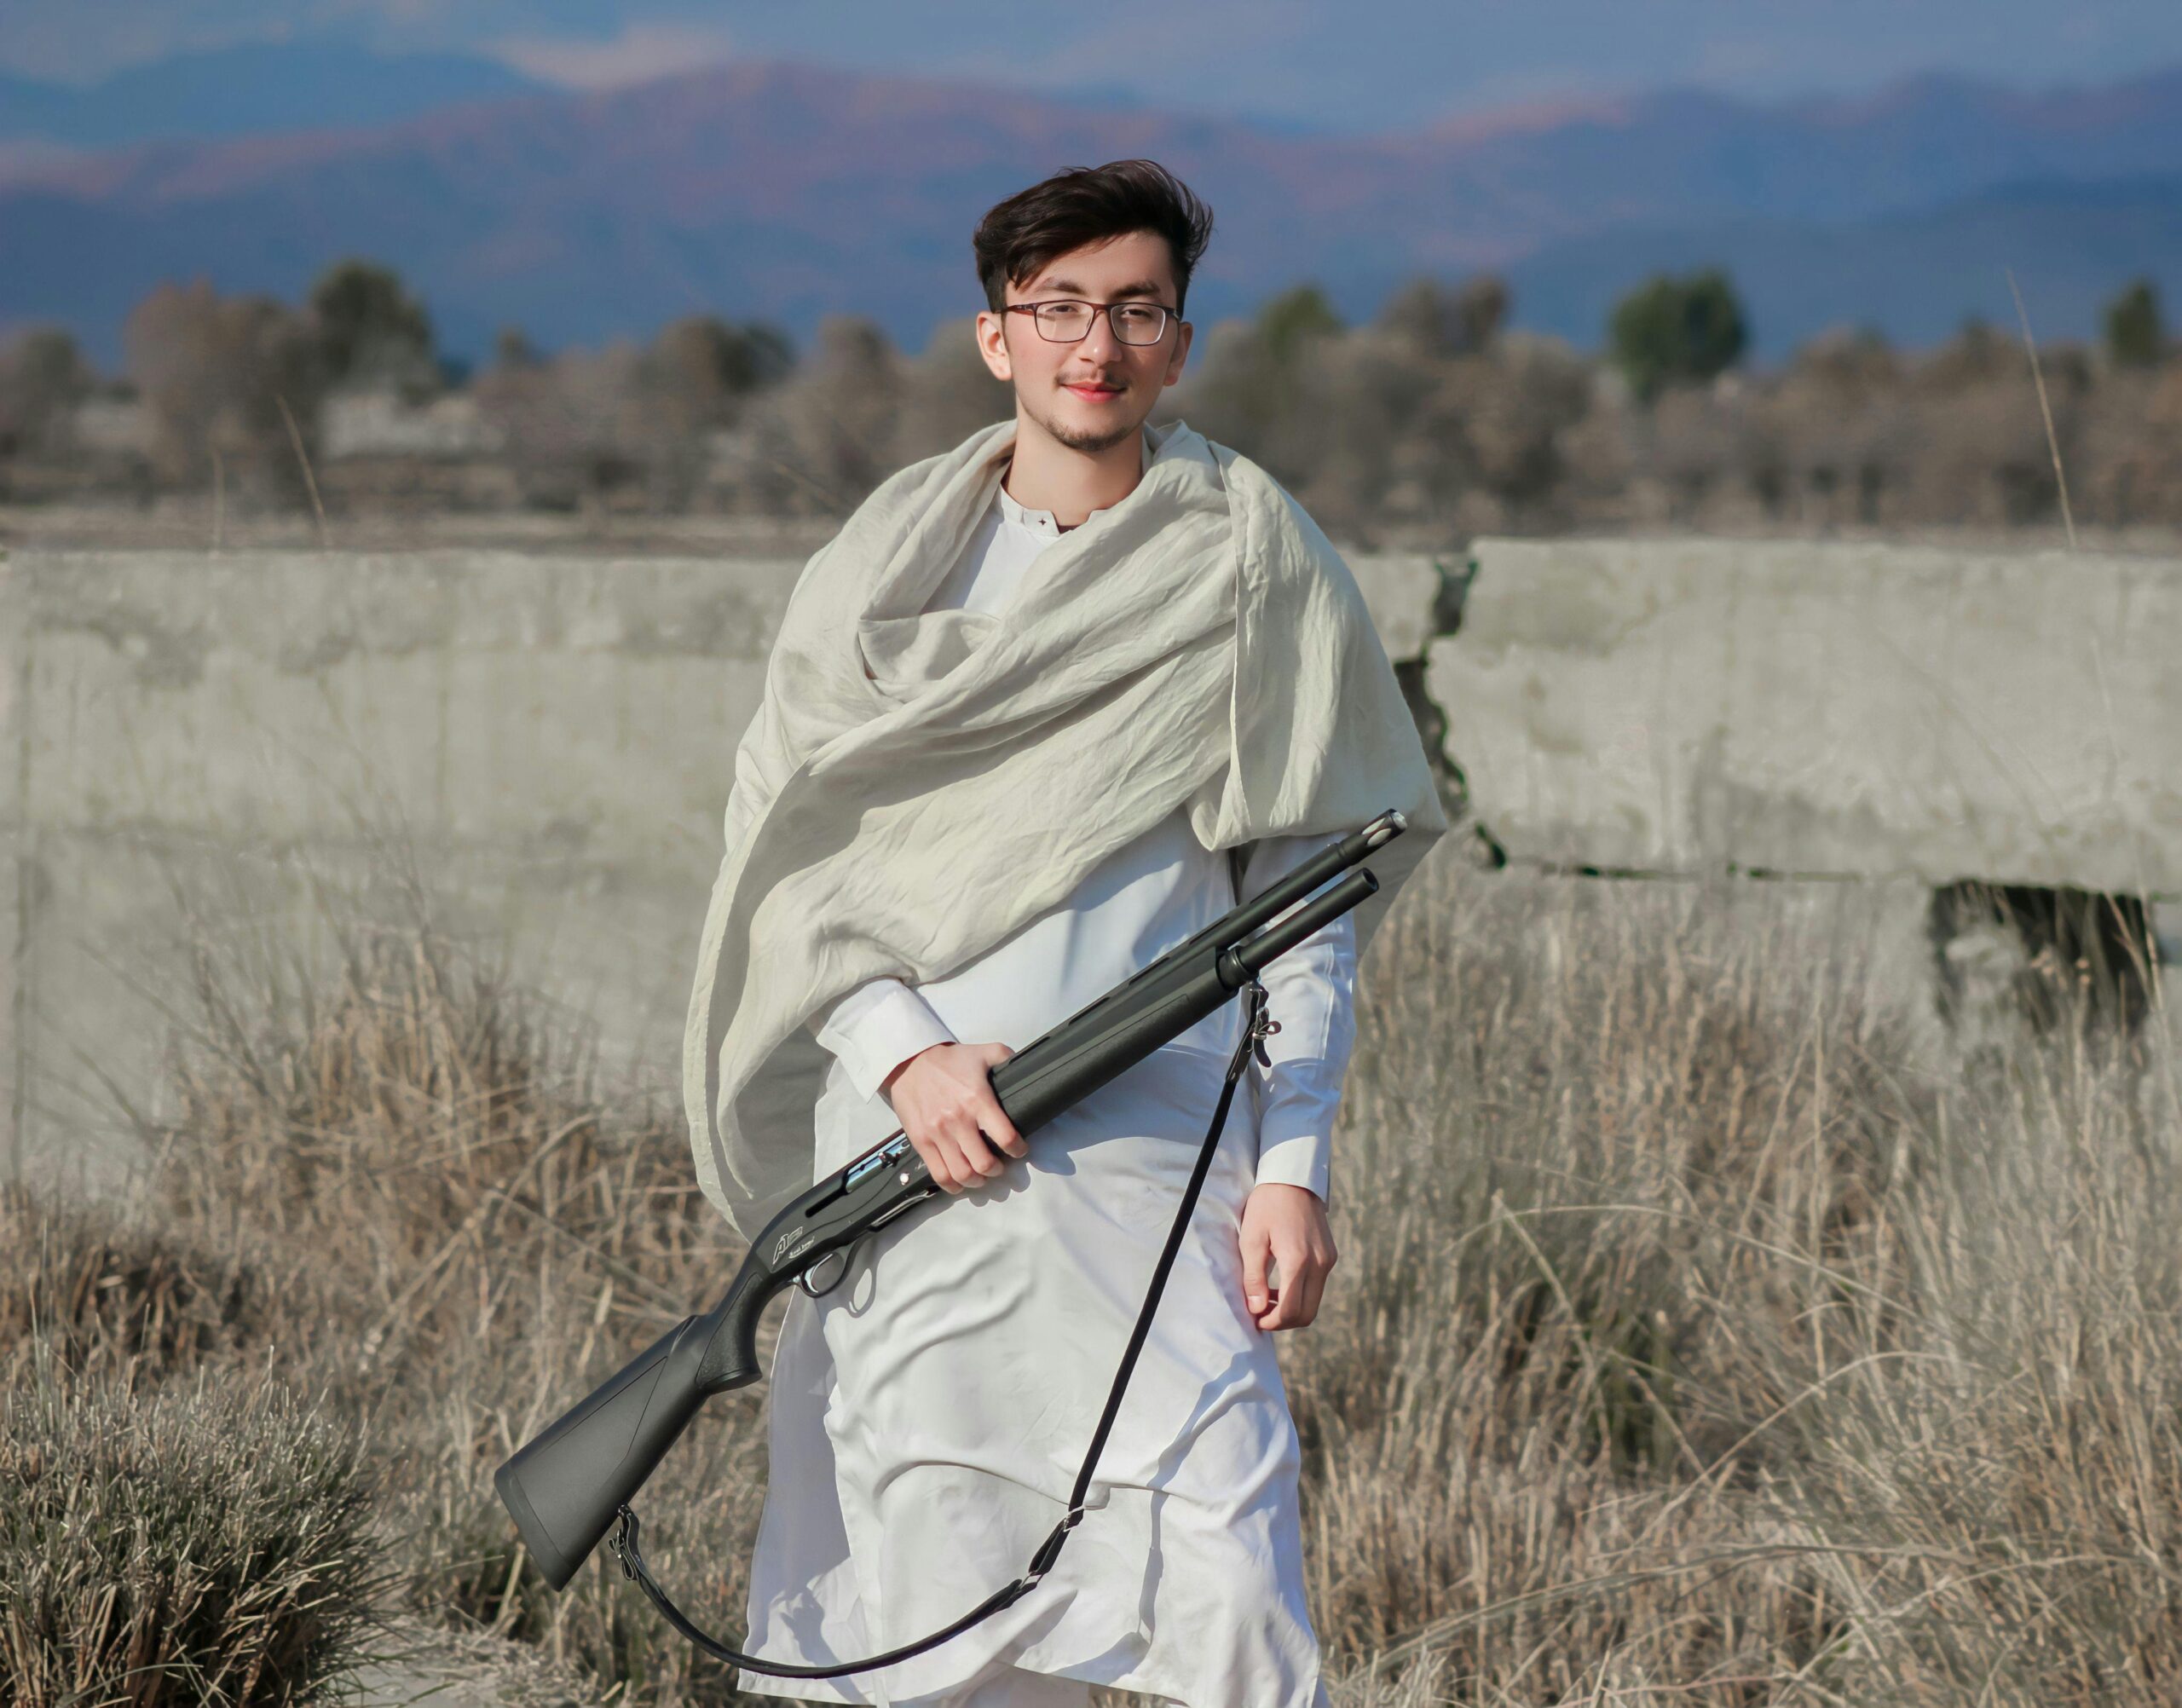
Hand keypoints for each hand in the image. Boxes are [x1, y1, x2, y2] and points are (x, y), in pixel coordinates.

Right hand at [881, 1041, 1022, 1194]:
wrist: (910, 1063)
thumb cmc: (949, 1061)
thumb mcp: (983, 1052)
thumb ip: (1006, 1058)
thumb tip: (1026, 1067)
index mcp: (978, 1099)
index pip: (1006, 1136)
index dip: (1018, 1149)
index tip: (1020, 1150)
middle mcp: (958, 1120)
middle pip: (984, 1164)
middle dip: (997, 1170)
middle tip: (1000, 1166)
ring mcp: (937, 1133)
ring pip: (962, 1174)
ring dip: (977, 1181)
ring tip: (981, 1176)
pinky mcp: (921, 1141)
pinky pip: (938, 1173)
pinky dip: (952, 1185)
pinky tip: (960, 1183)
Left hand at [1238, 1182, 1336, 1330]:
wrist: (1293, 1178)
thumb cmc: (1267, 1206)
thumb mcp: (1251, 1239)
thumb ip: (1253, 1277)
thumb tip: (1256, 1309)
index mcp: (1298, 1260)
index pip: (1291, 1310)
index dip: (1272, 1322)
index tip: (1255, 1320)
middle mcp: (1320, 1263)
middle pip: (1307, 1313)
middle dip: (1283, 1321)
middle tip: (1261, 1314)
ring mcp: (1328, 1260)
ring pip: (1314, 1302)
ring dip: (1292, 1308)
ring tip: (1267, 1298)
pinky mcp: (1330, 1255)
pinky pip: (1317, 1286)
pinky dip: (1300, 1294)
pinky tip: (1280, 1285)